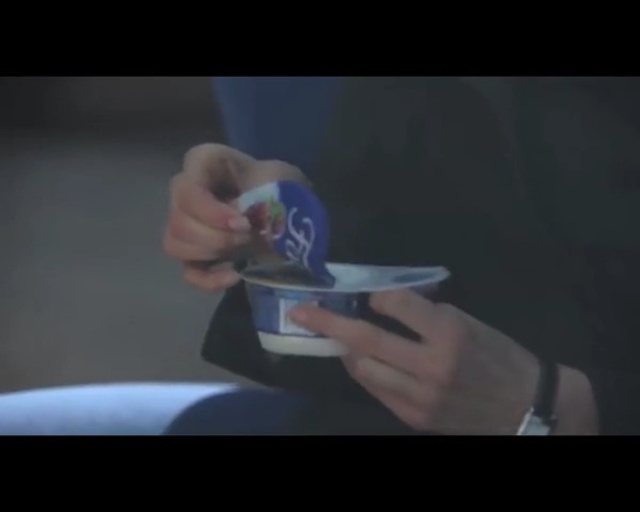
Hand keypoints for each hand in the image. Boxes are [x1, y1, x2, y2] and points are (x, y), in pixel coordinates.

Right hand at [163, 143, 306, 291]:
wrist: (294, 207)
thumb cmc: (281, 184)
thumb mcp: (276, 177)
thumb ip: (256, 193)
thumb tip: (239, 220)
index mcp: (202, 163)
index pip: (186, 190)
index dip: (211, 212)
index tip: (244, 224)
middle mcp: (185, 192)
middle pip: (177, 222)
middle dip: (216, 236)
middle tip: (249, 235)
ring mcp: (187, 224)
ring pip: (175, 245)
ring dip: (212, 252)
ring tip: (245, 247)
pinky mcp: (196, 254)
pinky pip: (188, 273)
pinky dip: (209, 280)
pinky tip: (234, 276)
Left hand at [289, 289, 597, 434]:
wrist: (525, 407)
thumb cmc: (499, 356)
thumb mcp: (468, 322)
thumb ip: (426, 313)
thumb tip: (385, 301)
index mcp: (449, 333)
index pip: (395, 303)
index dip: (375, 294)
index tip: (369, 294)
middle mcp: (431, 366)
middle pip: (366, 340)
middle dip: (328, 323)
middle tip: (301, 312)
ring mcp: (420, 397)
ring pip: (363, 370)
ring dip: (345, 351)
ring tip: (337, 339)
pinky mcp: (414, 417)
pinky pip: (376, 391)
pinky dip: (364, 373)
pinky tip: (362, 362)